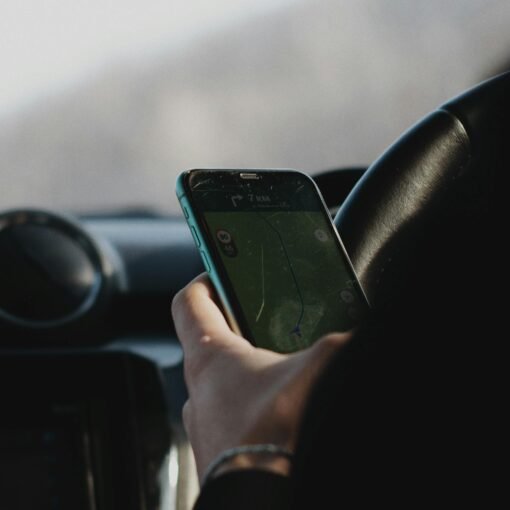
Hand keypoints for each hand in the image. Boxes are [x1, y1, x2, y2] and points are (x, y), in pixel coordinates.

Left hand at [171, 274, 350, 479]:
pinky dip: (255, 410)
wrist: (266, 502)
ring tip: (287, 373)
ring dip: (251, 376)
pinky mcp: (220, 454)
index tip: (225, 271)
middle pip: (210, 344)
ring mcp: (205, 426)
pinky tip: (286, 414)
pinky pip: (234, 419)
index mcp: (209, 357)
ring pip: (224, 386)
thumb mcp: (321, 368)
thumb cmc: (279, 435)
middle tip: (272, 325)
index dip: (207, 279)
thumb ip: (338, 343)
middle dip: (242, 331)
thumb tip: (355, 333)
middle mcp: (198, 391)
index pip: (189, 301)